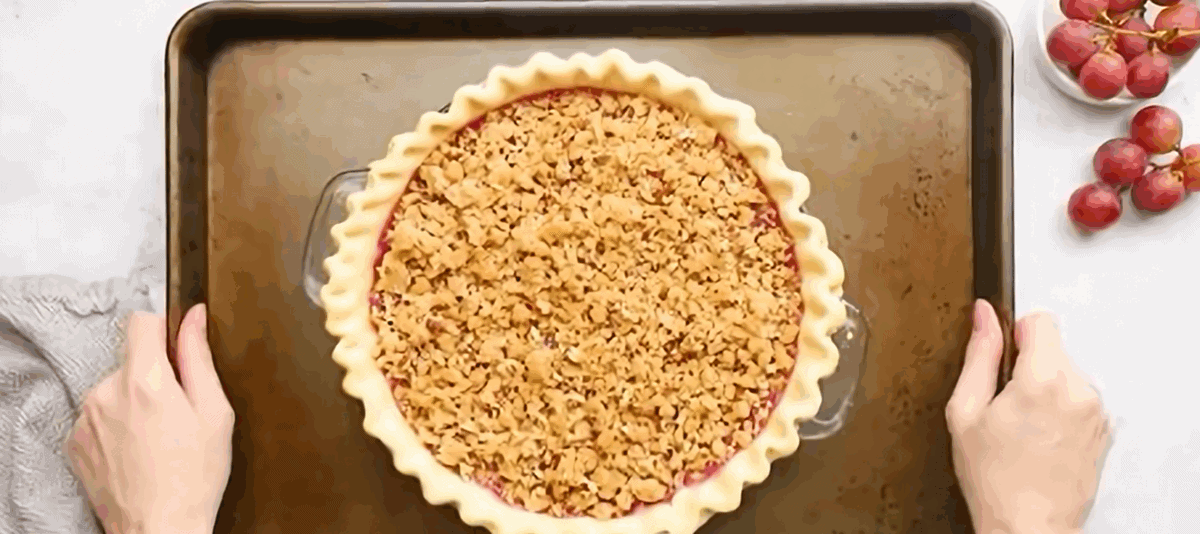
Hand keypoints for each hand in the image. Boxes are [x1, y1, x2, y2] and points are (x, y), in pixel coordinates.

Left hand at [66, 305, 233, 533]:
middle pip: (131, 361)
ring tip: (157, 438)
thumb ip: (199, 357)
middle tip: (178, 414)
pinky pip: (99, 415)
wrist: (160, 528)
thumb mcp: (214, 412)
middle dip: (154, 377)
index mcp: (145, 381)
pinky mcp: (75, 441)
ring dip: (133, 402)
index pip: (141, 322)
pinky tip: (137, 451)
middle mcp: (106, 392)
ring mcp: (85, 418)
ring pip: (115, 389)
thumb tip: (194, 318)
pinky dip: (116, 426)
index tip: (176, 351)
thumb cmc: (195, 476)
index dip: (163, 330)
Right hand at [947, 301, 1110, 533]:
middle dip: (1028, 367)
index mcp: (1043, 380)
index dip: (1015, 335)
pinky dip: (1060, 410)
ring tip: (1022, 428)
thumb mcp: (965, 412)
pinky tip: (1040, 438)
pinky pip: (1078, 399)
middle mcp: (1078, 391)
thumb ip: (978, 356)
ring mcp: (1096, 412)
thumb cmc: (993, 479)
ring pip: (1066, 375)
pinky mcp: (1103, 429)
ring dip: (1045, 389)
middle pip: (1053, 349)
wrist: (1027, 527)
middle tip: (1004, 406)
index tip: (1003, 360)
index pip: (1040, 321)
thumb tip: (984, 316)